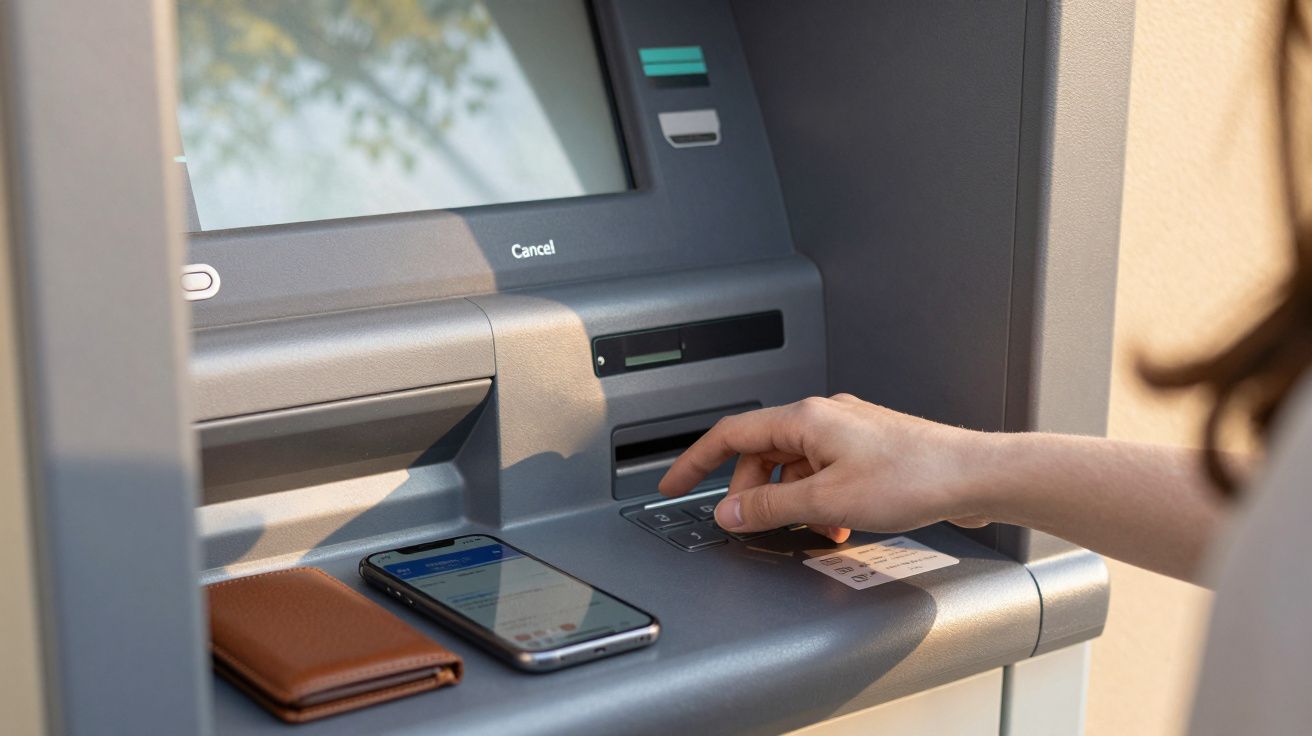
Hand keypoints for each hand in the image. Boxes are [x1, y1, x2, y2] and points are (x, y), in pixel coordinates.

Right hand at [657, 395, 995, 542]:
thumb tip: (729, 513)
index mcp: (806, 418)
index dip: (694, 462)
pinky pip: (824, 474)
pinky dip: (820, 501)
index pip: (730, 434)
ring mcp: (848, 432)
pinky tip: (838, 525)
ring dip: (792, 502)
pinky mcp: (869, 451)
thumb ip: (769, 507)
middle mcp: (824, 417)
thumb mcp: (827, 500)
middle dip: (752, 494)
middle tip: (751, 526)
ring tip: (811, 530)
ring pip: (795, 468)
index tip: (673, 484)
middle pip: (762, 454)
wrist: (975, 476)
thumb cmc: (915, 476)